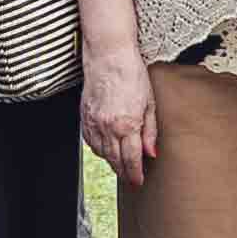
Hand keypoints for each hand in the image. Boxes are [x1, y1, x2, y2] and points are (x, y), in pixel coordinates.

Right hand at [78, 31, 157, 186]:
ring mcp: (93, 123)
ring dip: (111, 162)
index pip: (131, 159)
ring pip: (101, 153)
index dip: (135, 174)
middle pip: (115, 160)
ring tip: (121, 166)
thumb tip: (152, 153)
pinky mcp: (84, 117)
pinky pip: (90, 142)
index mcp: (127, 124)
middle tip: (131, 179)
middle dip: (124, 172)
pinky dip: (98, 149)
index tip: (139, 182)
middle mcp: (108, 127)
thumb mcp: (149, 102)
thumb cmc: (131, 74)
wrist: (108, 56)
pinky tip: (106, 149)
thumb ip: (150, 131)